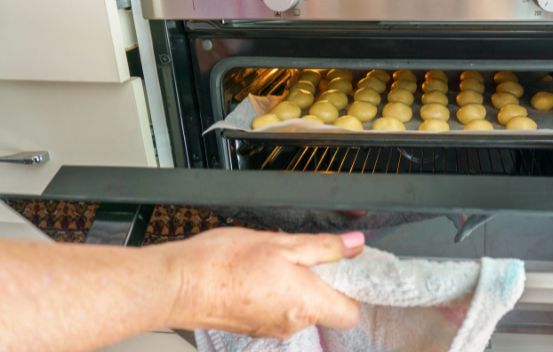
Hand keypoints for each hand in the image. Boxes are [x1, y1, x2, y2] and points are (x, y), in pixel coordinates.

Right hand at [158, 228, 364, 338]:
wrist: (179, 284)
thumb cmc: (225, 263)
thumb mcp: (283, 243)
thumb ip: (324, 247)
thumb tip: (354, 245)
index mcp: (307, 304)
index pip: (351, 313)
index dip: (352, 290)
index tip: (343, 267)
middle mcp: (293, 323)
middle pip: (324, 308)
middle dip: (319, 281)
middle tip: (301, 255)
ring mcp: (271, 328)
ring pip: (299, 308)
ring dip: (294, 285)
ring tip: (271, 261)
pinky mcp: (253, 327)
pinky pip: (276, 310)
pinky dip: (273, 293)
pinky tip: (255, 273)